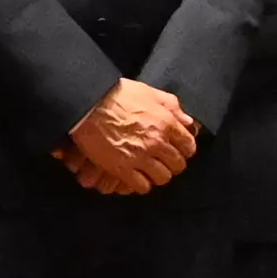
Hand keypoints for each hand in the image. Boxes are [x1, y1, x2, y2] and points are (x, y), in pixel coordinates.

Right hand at [63, 80, 195, 195]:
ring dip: (157, 175)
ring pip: (162, 177)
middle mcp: (157, 142)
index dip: (185, 150)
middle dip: (172, 164)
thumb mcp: (148, 92)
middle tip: (164, 162)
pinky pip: (141, 186)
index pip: (188, 146)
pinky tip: (136, 177)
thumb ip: (171, 105)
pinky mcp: (122, 168)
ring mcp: (140, 157)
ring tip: (150, 171)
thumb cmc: (116, 94)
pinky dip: (141, 184)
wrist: (88, 104)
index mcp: (166, 122)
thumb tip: (187, 120)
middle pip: (177, 164)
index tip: (178, 151)